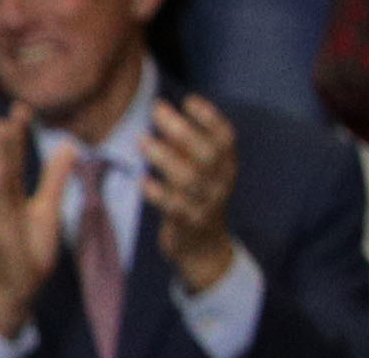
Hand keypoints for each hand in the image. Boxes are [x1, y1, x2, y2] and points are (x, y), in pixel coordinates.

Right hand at [0, 106, 65, 341]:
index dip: (19, 133)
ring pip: (0, 179)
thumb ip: (55, 178)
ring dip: (1, 154)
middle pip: (6, 161)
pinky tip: (0, 170)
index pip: (16, 156)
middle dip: (10, 135)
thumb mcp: (49, 209)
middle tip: (15, 107)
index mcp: (10, 192)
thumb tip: (67, 147)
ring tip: (3, 130)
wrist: (15, 287)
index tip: (23, 106)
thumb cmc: (29, 248)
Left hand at [145, 95, 242, 295]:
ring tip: (141, 140)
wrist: (203, 248)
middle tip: (156, 110)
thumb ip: (188, 148)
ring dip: (164, 157)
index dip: (209, 117)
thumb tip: (163, 115)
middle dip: (181, 128)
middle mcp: (221, 181)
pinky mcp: (188, 223)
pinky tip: (142, 181)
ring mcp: (206, 203)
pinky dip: (158, 193)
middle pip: (206, 152)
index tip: (188, 100)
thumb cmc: (195, 199)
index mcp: (227, 165)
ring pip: (189, 177)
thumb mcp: (201, 172)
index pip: (225, 136)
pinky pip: (174, 207)